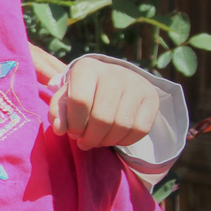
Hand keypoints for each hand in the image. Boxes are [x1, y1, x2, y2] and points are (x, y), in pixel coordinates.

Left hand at [41, 52, 160, 150]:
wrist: (113, 81)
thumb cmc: (83, 92)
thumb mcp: (65, 99)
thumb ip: (58, 113)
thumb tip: (60, 129)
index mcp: (87, 68)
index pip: (80, 101)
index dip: (75, 124)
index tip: (73, 132)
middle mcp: (114, 72)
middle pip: (102, 117)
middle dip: (90, 138)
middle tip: (85, 141)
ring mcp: (136, 84)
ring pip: (122, 126)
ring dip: (107, 141)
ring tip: (98, 140)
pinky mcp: (152, 98)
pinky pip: (140, 130)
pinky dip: (125, 141)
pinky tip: (114, 138)